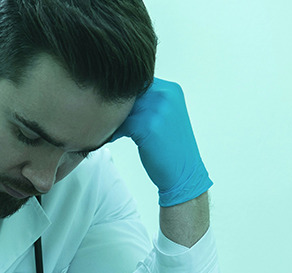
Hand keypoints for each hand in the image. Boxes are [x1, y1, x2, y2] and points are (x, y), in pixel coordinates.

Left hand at [112, 78, 211, 206]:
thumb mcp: (165, 115)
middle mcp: (166, 95)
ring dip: (113, 119)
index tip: (113, 105)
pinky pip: (122, 124)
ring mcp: (158, 109)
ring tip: (112, 130)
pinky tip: (114, 138)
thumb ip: (147, 101)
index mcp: (171, 89)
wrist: (184, 171)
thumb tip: (116, 94)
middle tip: (106, 118)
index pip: (137, 81)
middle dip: (116, 106)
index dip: (123, 94)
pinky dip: (115, 132)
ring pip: (123, 107)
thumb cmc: (171, 146)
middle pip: (129, 92)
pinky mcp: (148, 126)